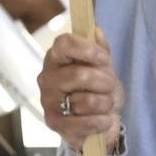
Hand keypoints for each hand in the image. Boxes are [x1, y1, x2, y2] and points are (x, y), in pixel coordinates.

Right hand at [42, 31, 120, 148]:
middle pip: (80, 75)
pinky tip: (102, 120)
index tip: (103, 59)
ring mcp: (48, 102)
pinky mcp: (54, 124)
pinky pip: (86, 122)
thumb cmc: (98, 88)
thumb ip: (100, 48)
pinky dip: (102, 122)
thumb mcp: (103, 66)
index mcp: (56, 57)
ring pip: (87, 101)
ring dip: (105, 104)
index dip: (88, 50)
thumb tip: (96, 30)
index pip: (64, 43)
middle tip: (108, 86)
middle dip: (105, 83)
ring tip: (104, 104)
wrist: (100, 119)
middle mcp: (47, 78)